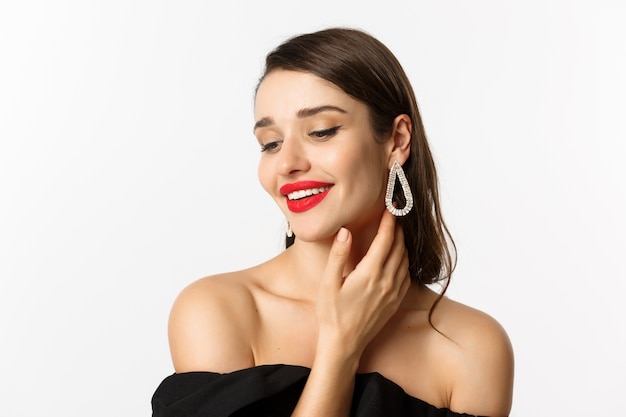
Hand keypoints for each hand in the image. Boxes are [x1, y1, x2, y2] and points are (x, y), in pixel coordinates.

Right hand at [316, 210, 410, 360]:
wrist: (344, 344)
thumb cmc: (332, 314)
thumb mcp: (328, 283)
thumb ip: (338, 255)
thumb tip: (345, 232)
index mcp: (370, 274)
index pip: (385, 240)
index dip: (389, 222)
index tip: (390, 208)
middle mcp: (386, 282)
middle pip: (399, 247)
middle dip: (397, 229)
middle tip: (394, 215)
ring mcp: (393, 293)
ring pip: (405, 260)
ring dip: (402, 244)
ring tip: (396, 232)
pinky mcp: (395, 302)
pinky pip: (406, 275)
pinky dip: (404, 261)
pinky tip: (398, 258)